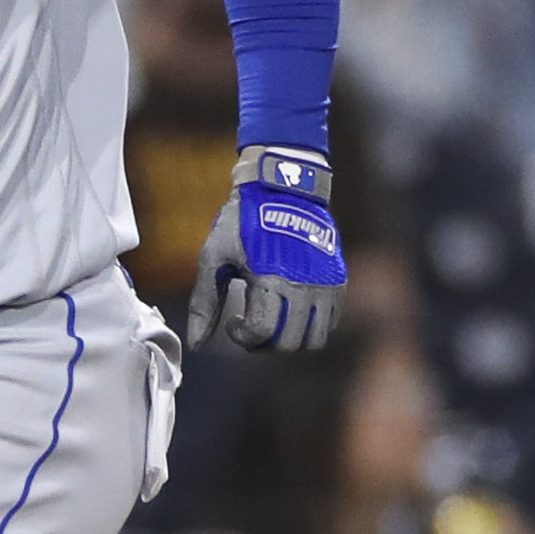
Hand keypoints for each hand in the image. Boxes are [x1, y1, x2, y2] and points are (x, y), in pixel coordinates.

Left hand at [191, 146, 343, 352]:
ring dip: (290, 339)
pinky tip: (290, 308)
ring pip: (315, 340)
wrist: (283, 188)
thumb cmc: (241, 222)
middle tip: (251, 326)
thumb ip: (205, 304)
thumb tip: (197, 345)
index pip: (262, 332)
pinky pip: (330, 322)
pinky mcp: (338, 280)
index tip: (233, 321)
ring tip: (273, 321)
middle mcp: (304, 285)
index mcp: (270, 279)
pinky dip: (310, 326)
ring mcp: (325, 284)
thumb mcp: (214, 258)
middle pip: (288, 343)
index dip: (242, 337)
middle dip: (264, 343)